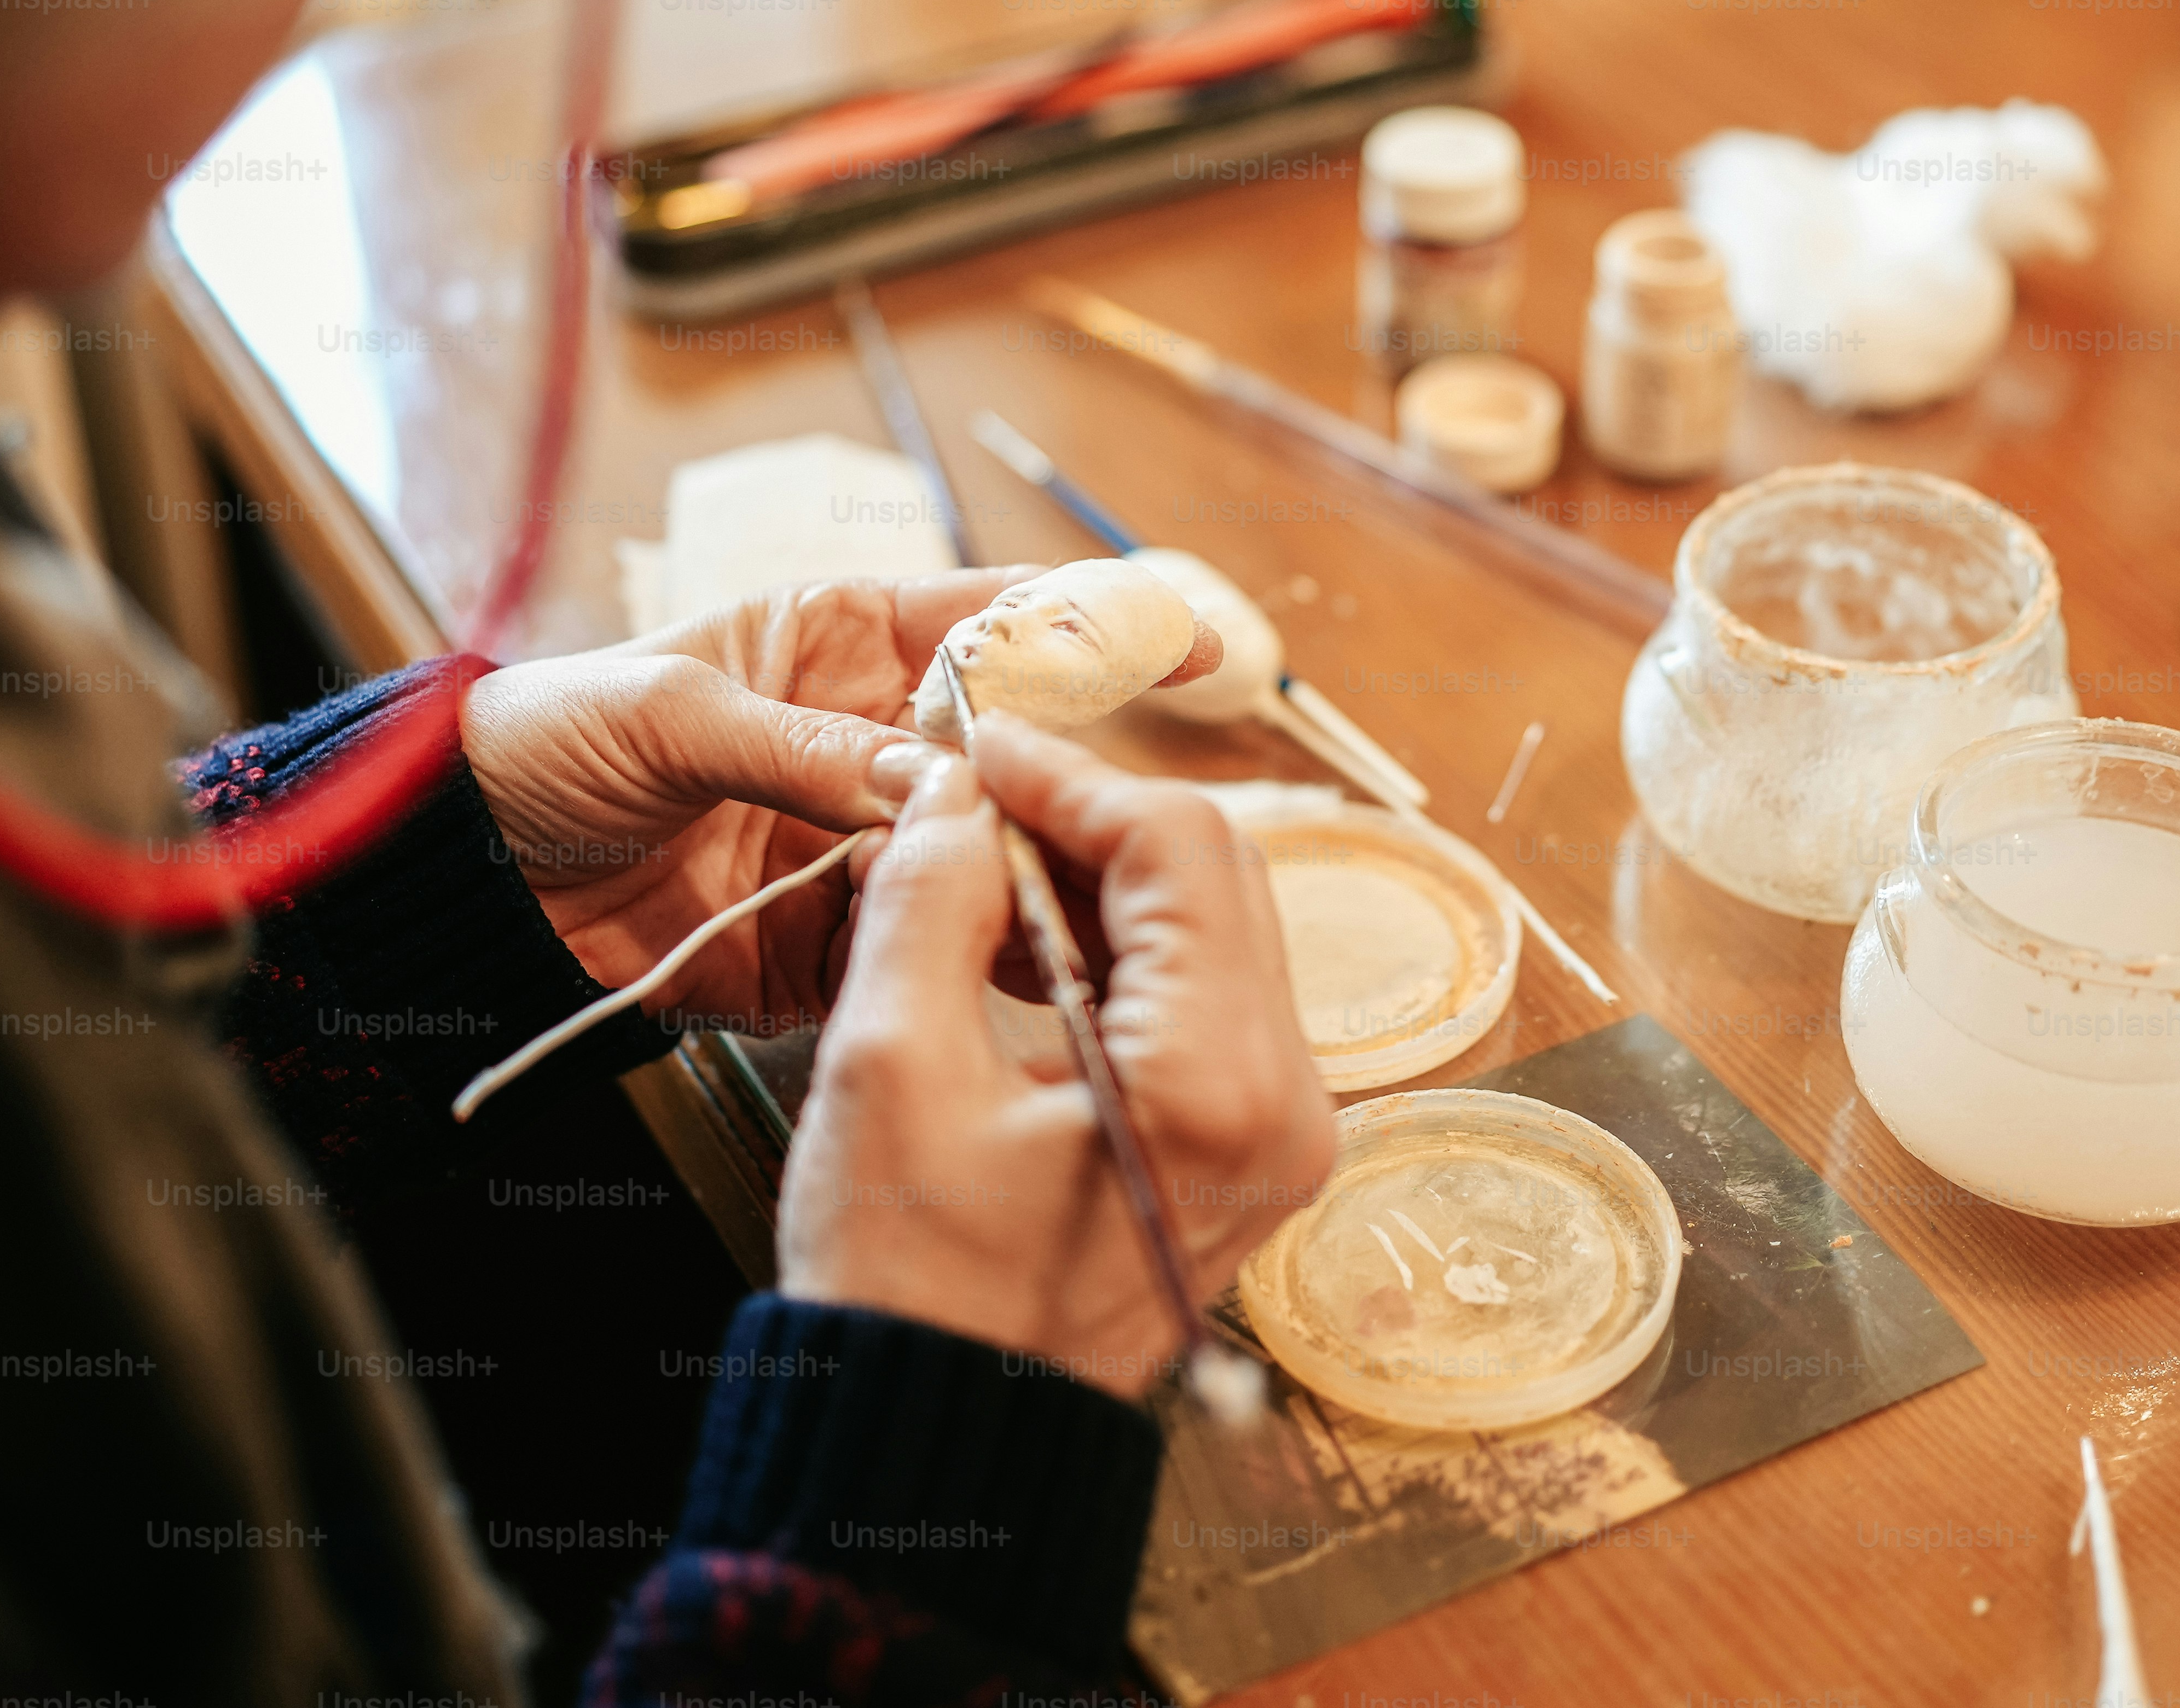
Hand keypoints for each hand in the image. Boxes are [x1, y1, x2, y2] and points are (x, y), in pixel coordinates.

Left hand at [457, 572, 1217, 1037]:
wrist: (465, 877)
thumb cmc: (547, 741)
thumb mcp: (668, 714)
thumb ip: (798, 745)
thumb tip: (919, 782)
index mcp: (840, 641)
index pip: (991, 617)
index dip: (1093, 622)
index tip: (1184, 640)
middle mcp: (867, 738)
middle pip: (1009, 754)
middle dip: (1064, 785)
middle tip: (1112, 821)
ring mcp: (856, 843)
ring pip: (984, 858)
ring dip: (1023, 881)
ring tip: (1069, 907)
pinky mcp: (834, 939)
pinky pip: (925, 946)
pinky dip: (961, 961)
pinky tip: (1001, 971)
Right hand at [777, 715, 1336, 1395]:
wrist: (939, 1431)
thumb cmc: (908, 1279)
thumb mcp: (889, 1061)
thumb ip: (930, 896)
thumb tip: (954, 789)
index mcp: (1219, 1082)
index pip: (1178, 847)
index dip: (1070, 775)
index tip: (977, 748)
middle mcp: (1290, 1102)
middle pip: (1216, 877)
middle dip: (1090, 819)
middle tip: (974, 795)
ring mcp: (1284, 1131)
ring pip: (1214, 928)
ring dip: (1102, 880)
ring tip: (982, 864)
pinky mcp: (1251, 1148)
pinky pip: (1204, 998)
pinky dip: (1120, 949)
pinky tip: (1024, 938)